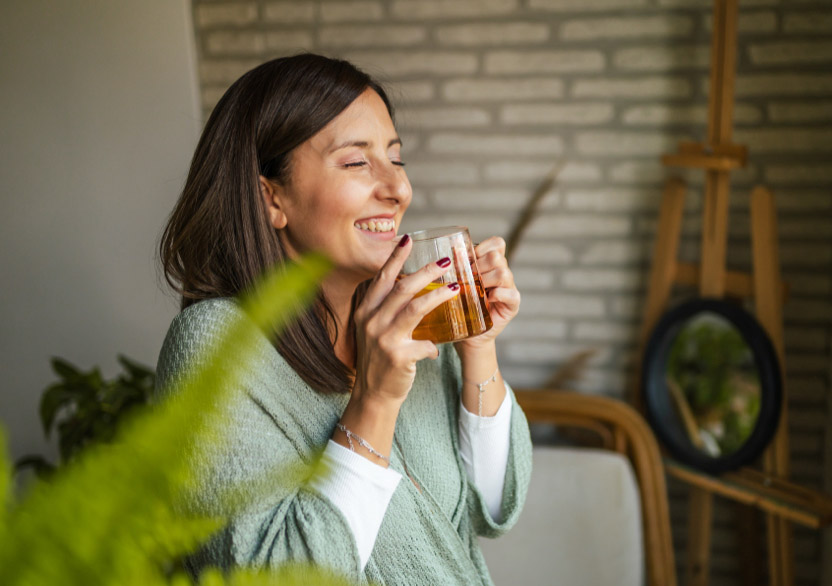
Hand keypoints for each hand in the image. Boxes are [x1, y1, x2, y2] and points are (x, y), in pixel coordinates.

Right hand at [351, 235, 460, 407]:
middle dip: (426, 271)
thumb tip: (413, 286)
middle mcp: (371, 321)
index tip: (407, 239)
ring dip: (438, 296)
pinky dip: (434, 345)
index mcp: (365, 311)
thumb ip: (387, 309)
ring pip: (415, 309)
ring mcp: (384, 339)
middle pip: (402, 288)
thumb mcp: (375, 329)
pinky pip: (425, 344)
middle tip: (445, 261)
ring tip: (456, 288)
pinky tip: (438, 347)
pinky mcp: (398, 357)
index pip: (382, 278)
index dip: (395, 257)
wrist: (373, 394)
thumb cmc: (379, 359)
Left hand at [455, 236, 520, 352]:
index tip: (468, 260)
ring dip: (486, 280)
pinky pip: (512, 294)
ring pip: (503, 273)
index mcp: (491, 264)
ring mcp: (509, 289)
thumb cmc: (460, 305)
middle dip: (479, 266)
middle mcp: (503, 273)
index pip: (497, 243)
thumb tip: (453, 248)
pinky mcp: (512, 306)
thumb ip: (458, 266)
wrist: (467, 334)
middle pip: (497, 257)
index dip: (482, 248)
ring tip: (475, 291)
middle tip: (467, 280)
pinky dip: (498, 295)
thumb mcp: (457, 282)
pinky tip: (487, 300)